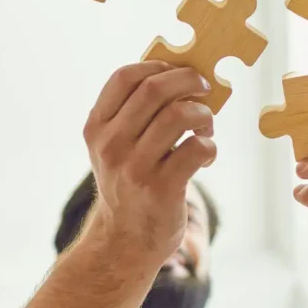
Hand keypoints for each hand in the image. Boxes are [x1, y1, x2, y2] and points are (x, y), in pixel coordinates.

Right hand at [83, 62, 216, 260]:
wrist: (125, 241)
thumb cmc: (131, 181)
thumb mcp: (117, 145)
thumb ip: (136, 112)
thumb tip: (184, 72)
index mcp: (97, 127)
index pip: (124, 77)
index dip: (157, 65)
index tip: (177, 71)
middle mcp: (111, 145)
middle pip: (155, 90)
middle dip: (188, 81)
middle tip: (204, 89)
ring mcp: (135, 167)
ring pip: (179, 116)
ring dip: (203, 114)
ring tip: (205, 126)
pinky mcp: (162, 188)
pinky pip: (197, 148)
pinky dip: (210, 145)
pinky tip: (206, 155)